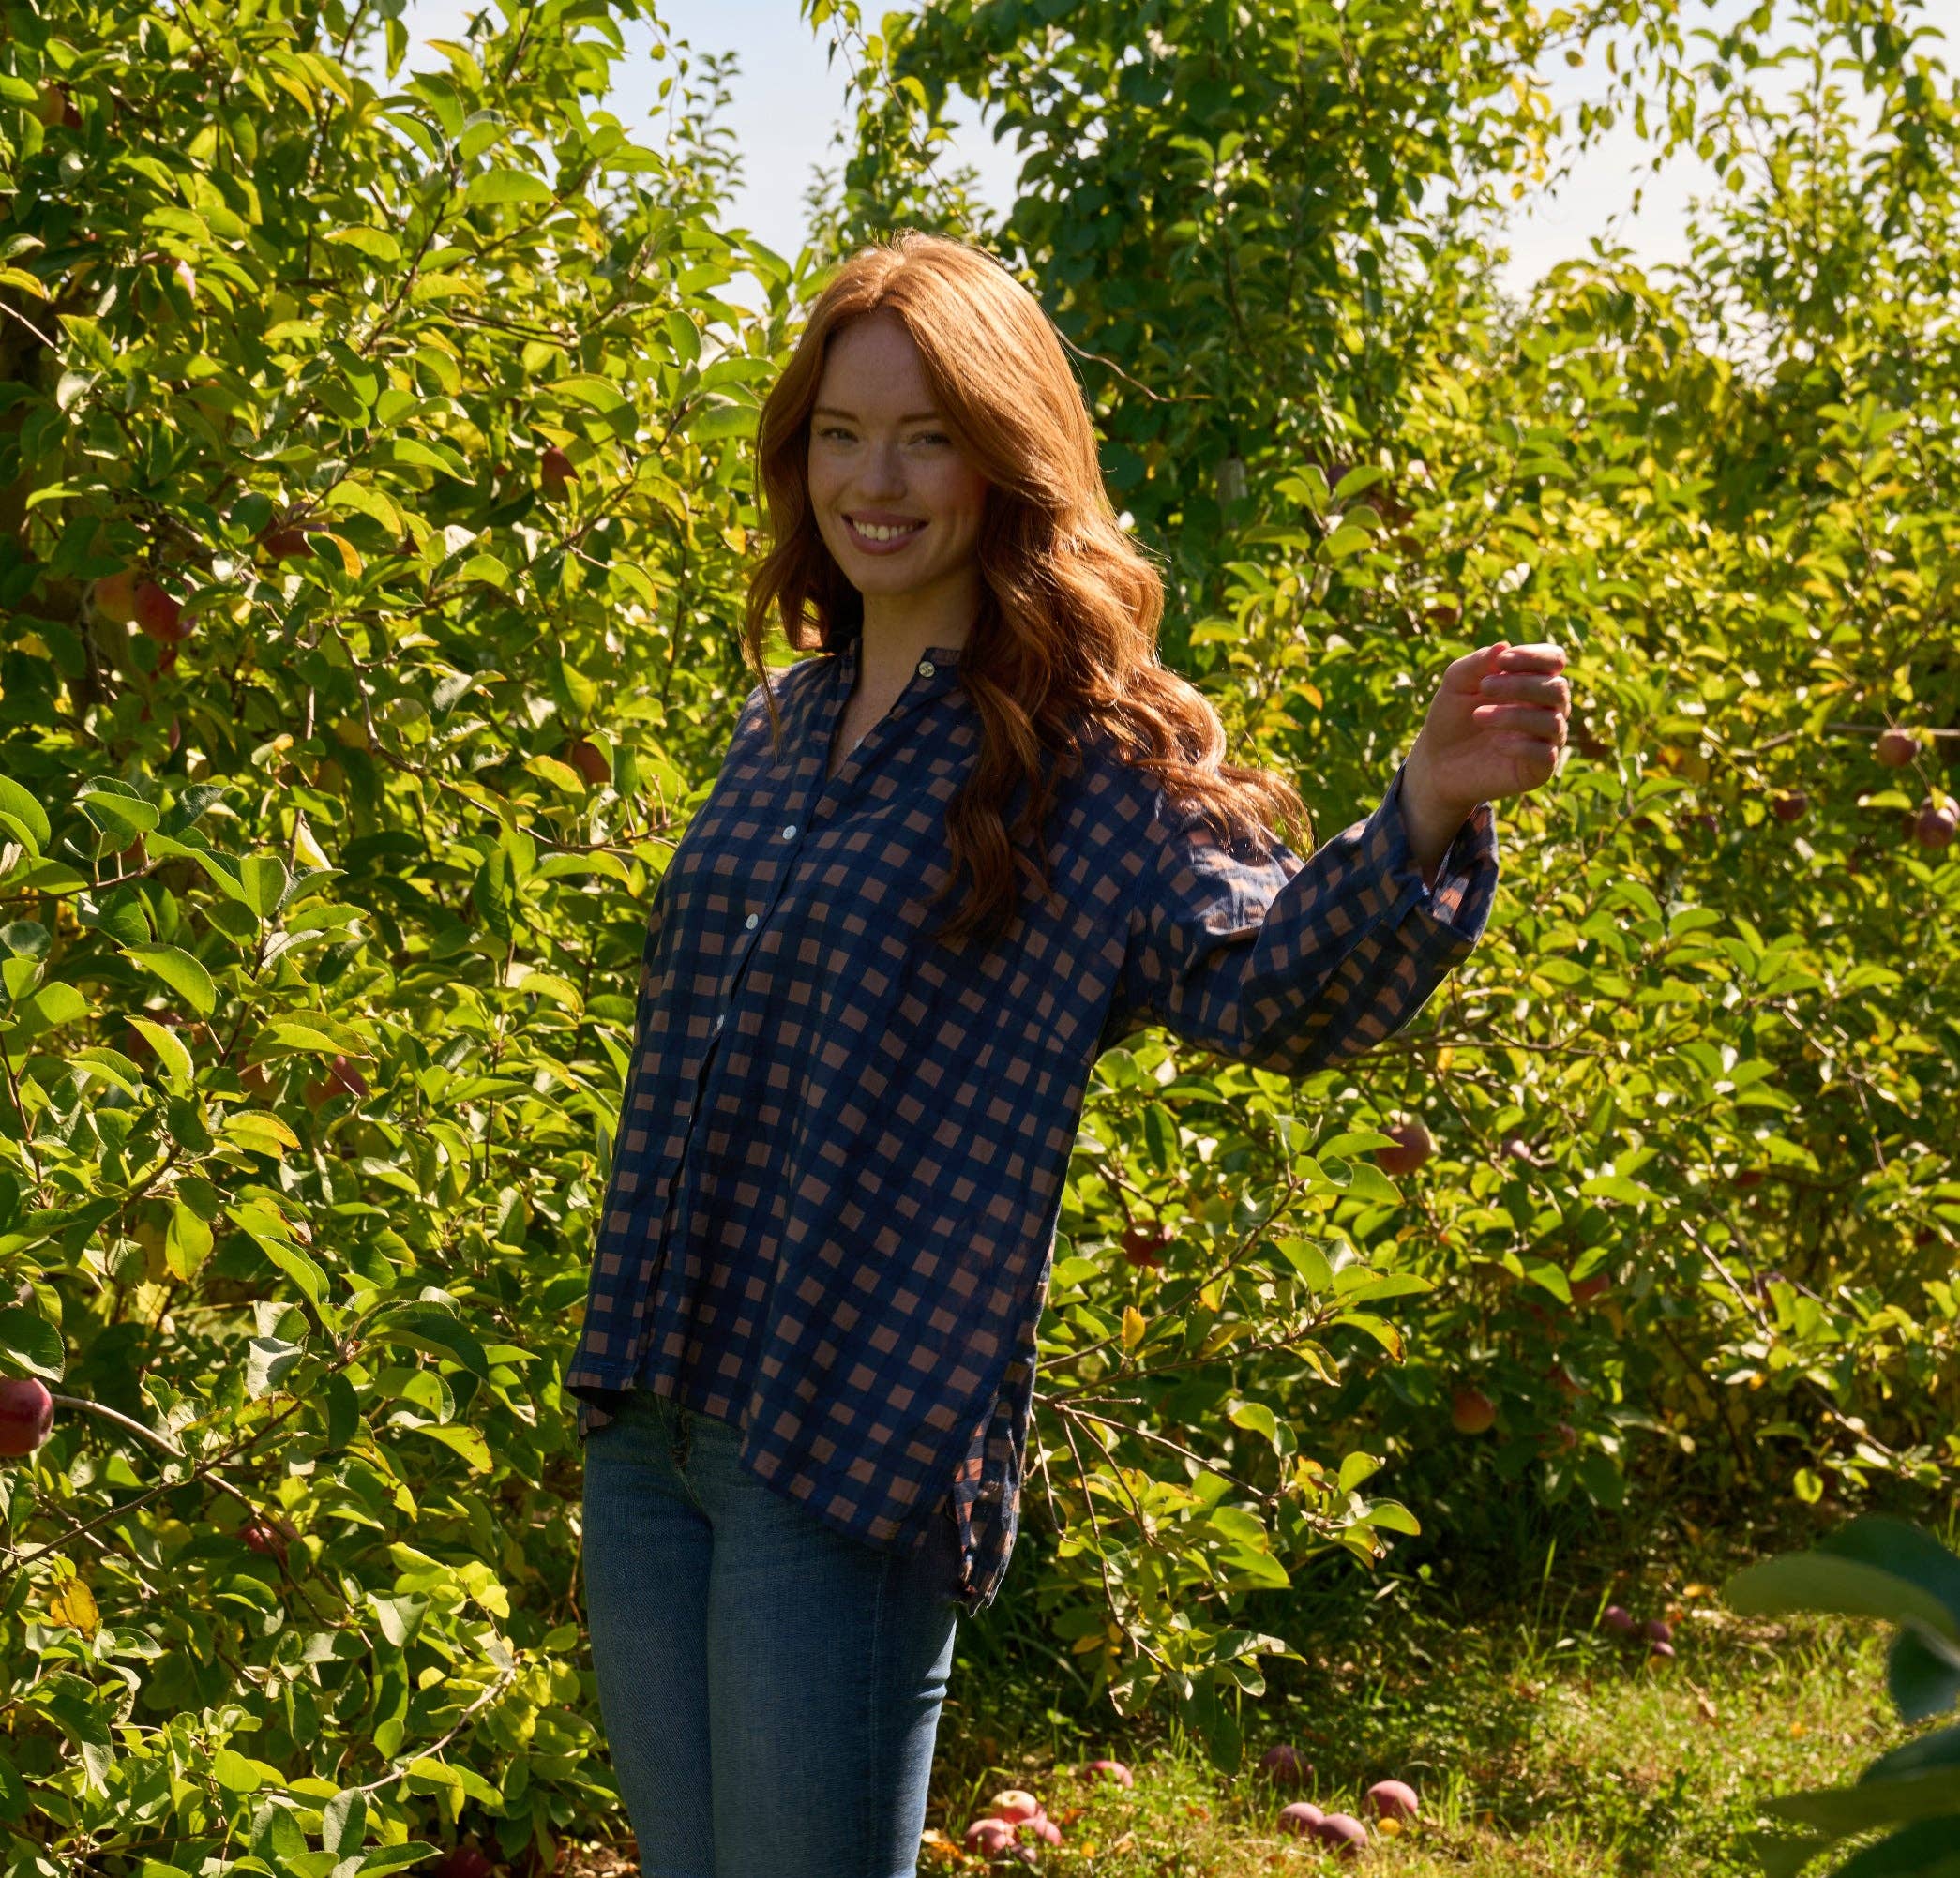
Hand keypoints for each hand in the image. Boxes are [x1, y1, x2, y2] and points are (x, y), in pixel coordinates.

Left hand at [1406, 640, 1569, 818]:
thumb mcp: (1456, 684)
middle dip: (1521, 684)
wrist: (1437, 763)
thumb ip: (1477, 664)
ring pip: (1552, 721)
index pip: (1553, 660)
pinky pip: (1546, 754)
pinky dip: (1521, 745)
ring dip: (1514, 715)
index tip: (1502, 660)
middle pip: (1558, 688)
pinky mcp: (1539, 769)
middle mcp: (1546, 709)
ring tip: (1478, 715)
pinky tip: (1497, 744)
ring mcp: (1546, 739)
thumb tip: (1503, 645)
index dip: (1534, 656)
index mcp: (1532, 682)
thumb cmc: (1451, 717)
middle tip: (1484, 687)